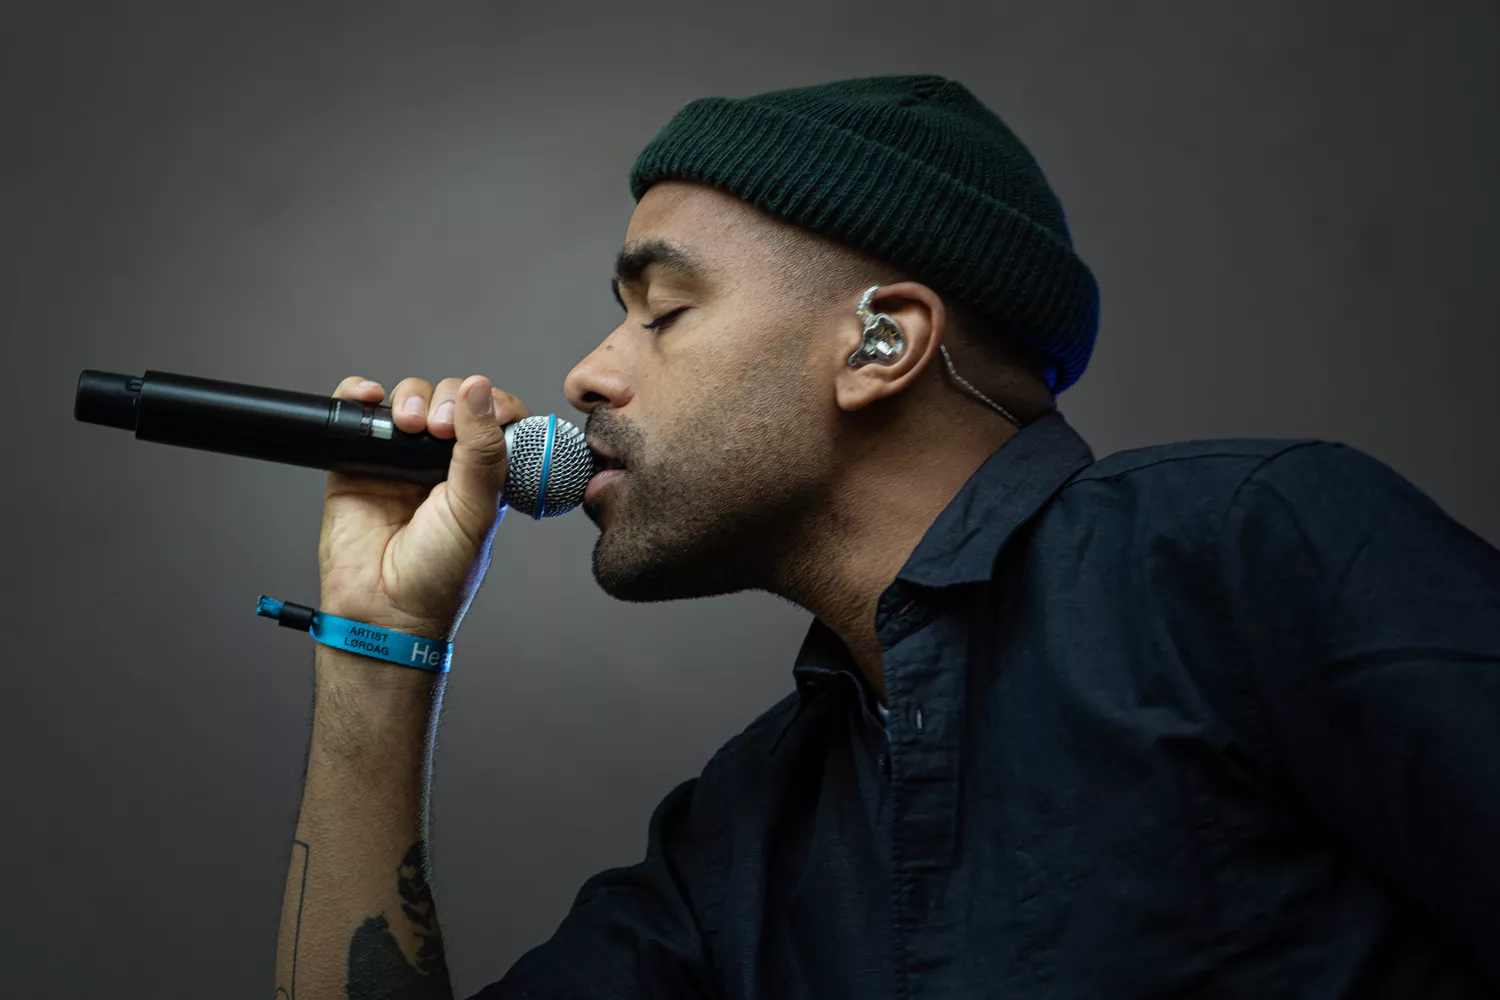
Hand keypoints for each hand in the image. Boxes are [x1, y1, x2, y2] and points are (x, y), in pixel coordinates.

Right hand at [317, 374, 529, 643]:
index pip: (495, 416)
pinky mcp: (356, 461)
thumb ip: (482, 450)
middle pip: (449, 399)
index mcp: (483, 472)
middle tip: (439, 428)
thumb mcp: (476, 510)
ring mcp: (398, 459)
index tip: (485, 409)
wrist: (382, 610)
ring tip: (407, 424)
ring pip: (407, 399)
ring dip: (408, 397)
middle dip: (446, 401)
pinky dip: (358, 394)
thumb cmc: (438, 574)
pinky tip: (369, 399)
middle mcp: (442, 461)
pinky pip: (356, 411)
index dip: (491, 404)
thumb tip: (481, 389)